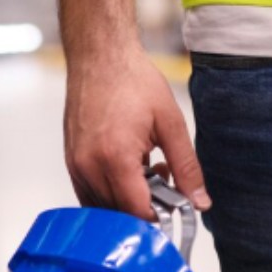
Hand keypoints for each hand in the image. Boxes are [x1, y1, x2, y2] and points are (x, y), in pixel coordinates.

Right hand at [64, 45, 209, 220]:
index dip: (160, 215)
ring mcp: (76, 166)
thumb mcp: (170, 123)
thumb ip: (186, 166)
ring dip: (128, 201)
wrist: (99, 56)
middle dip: (146, 207)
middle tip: (164, 177)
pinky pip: (90, 195)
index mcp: (115, 158)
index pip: (137, 212)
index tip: (175, 203)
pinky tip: (128, 168)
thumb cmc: (132, 81)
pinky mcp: (71, 162)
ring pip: (103, 209)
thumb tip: (200, 202)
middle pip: (119, 215)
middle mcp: (89, 167)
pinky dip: (111, 193)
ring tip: (146, 168)